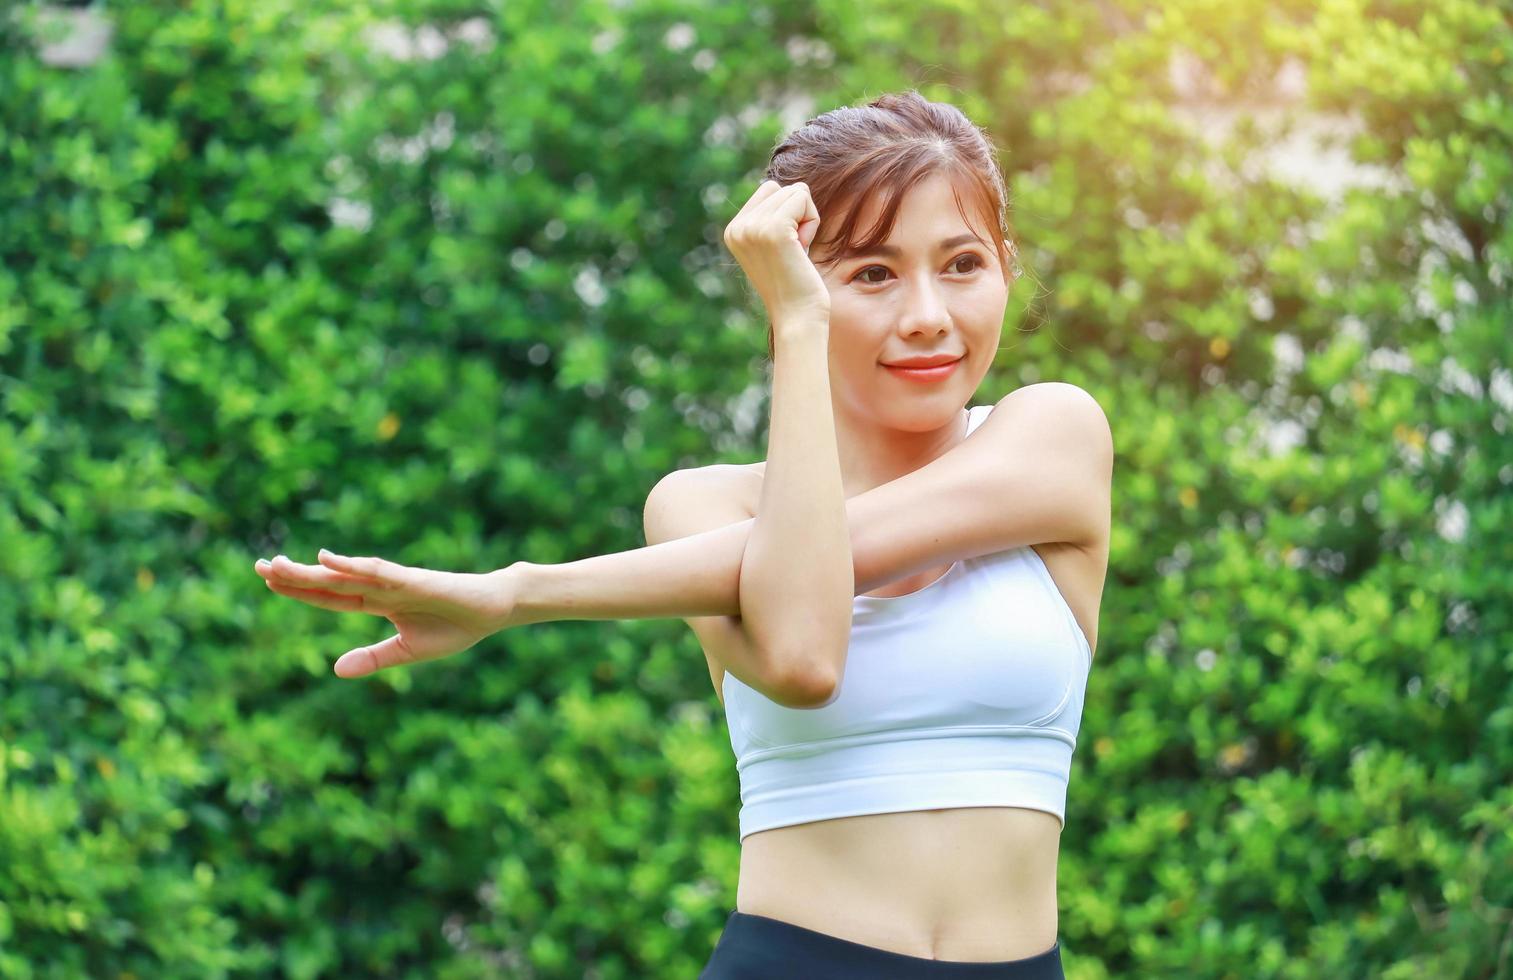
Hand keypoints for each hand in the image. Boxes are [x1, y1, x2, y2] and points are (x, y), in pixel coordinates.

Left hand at [253, 551, 519, 677]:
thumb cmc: (455, 627)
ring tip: (279, 565)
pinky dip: (352, 566)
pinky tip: (328, 560)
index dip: (298, 590)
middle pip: (328, 583)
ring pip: (344, 576)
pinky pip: (377, 572)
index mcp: (377, 604)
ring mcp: (394, 582)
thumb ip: (373, 658)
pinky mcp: (413, 580)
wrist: (493, 610)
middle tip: (259, 565)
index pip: (329, 597)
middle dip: (294, 576)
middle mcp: (379, 588)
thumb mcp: (407, 651)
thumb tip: (334, 669)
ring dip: (311, 571)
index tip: (267, 580)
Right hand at [723, 179, 830, 328]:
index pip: (768, 189)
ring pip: (795, 192)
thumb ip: (771, 217)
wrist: (797, 317)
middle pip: (781, 187)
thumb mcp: (773, 246)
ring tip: (797, 252)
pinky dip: (812, 222)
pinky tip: (802, 249)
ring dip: (807, 220)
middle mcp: (737, 227)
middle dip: (798, 215)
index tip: (784, 248)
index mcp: (733, 231)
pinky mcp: (774, 229)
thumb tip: (787, 188)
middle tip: (793, 251)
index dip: (787, 215)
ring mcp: (753, 227)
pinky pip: (804, 199)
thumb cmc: (795, 284)